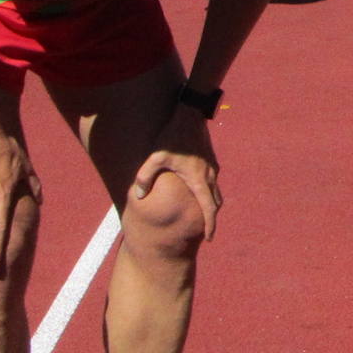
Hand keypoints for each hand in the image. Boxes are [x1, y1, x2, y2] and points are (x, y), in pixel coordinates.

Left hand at [131, 102, 221, 240]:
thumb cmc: (173, 137)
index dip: (210, 225)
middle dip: (211, 218)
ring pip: (215, 191)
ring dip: (210, 204)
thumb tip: (138, 195)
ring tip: (201, 213)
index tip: (209, 238)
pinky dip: (209, 191)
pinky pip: (212, 181)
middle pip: (215, 202)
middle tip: (205, 230)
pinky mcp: (210, 159)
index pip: (209, 208)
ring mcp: (211, 167)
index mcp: (198, 180)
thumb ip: (145, 177)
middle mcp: (209, 175)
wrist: (190, 114)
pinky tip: (197, 190)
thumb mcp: (155, 157)